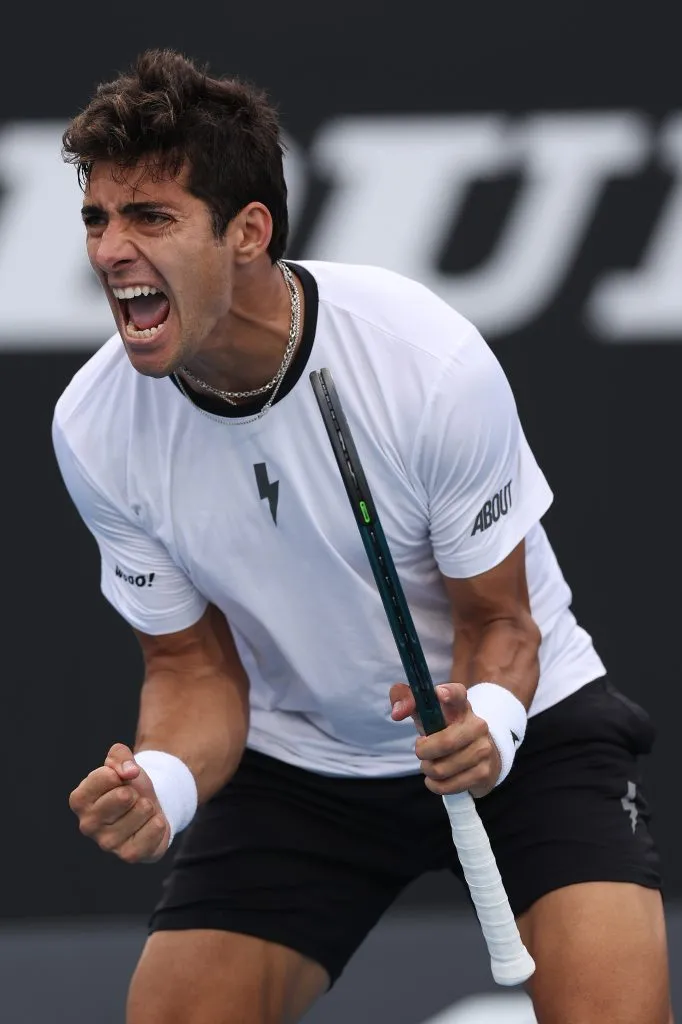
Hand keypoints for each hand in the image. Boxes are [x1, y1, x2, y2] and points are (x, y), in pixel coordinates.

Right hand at [69, 742, 170, 862]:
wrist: (148, 809)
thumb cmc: (129, 785)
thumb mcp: (123, 764)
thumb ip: (120, 756)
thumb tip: (129, 772)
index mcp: (80, 800)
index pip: (106, 776)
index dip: (121, 771)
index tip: (121, 779)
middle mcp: (88, 824)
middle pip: (124, 795)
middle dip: (135, 791)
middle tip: (132, 798)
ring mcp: (107, 843)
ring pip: (143, 810)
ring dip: (148, 806)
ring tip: (140, 811)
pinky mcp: (129, 855)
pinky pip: (154, 830)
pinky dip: (158, 823)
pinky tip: (150, 825)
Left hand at [390, 682, 501, 797]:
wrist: (475, 754)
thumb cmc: (442, 728)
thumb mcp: (424, 712)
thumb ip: (404, 700)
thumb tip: (397, 713)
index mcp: (459, 705)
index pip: (457, 693)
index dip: (449, 693)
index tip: (439, 694)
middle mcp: (477, 724)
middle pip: (446, 742)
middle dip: (424, 751)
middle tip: (420, 750)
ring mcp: (484, 749)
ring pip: (443, 768)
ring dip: (428, 769)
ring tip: (430, 764)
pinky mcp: (484, 773)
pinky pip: (448, 785)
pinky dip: (435, 785)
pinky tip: (437, 778)